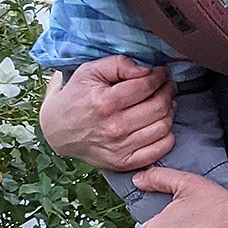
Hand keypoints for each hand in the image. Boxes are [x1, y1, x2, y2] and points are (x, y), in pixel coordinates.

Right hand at [39, 55, 176, 170]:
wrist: (57, 131)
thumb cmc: (76, 97)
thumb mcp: (89, 71)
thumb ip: (119, 64)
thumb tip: (146, 70)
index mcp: (106, 103)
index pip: (147, 85)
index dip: (160, 76)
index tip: (162, 72)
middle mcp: (114, 127)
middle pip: (159, 106)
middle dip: (168, 91)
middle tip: (167, 85)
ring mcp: (120, 148)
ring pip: (163, 126)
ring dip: (170, 111)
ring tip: (164, 102)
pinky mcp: (123, 163)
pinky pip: (159, 150)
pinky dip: (167, 135)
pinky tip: (160, 123)